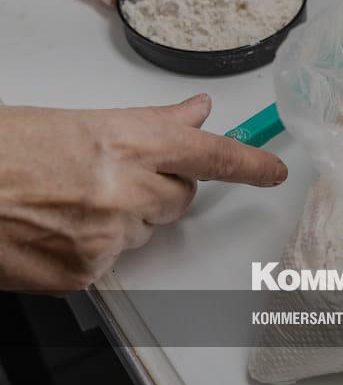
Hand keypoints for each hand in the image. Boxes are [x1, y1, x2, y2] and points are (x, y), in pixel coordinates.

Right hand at [0, 94, 287, 291]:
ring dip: (123, 218)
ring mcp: (107, 235)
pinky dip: (92, 247)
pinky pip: (113, 261)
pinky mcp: (85, 272)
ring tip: (68, 199)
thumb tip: (198, 112)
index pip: (211, 156)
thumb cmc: (3, 148)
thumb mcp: (79, 122)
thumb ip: (150, 123)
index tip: (273, 170)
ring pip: (146, 230)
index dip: (248, 164)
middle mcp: (126, 188)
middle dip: (159, 188)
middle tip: (109, 177)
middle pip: (181, 198)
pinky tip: (55, 227)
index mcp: (128, 141)